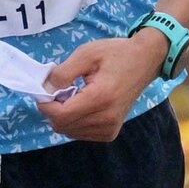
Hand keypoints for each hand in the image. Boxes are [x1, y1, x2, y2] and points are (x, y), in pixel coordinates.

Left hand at [39, 30, 167, 140]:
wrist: (145, 60)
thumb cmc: (116, 54)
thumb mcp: (86, 54)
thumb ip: (63, 72)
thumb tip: (45, 89)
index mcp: (100, 98)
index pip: (61, 115)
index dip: (45, 105)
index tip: (43, 91)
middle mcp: (106, 119)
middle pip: (63, 126)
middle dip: (53, 110)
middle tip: (58, 91)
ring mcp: (110, 128)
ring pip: (70, 132)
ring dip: (63, 116)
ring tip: (72, 96)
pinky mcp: (111, 133)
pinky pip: (81, 133)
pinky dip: (74, 122)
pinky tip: (81, 105)